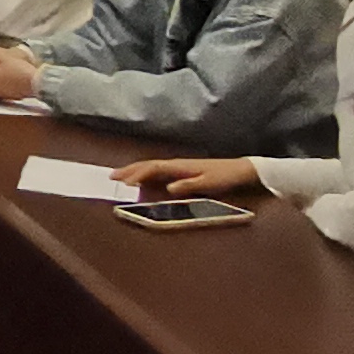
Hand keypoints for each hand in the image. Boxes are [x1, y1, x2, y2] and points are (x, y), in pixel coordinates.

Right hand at [124, 156, 260, 198]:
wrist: (241, 170)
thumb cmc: (225, 177)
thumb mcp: (209, 184)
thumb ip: (189, 186)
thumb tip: (169, 188)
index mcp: (180, 167)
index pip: (154, 169)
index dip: (138, 175)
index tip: (125, 183)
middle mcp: (177, 164)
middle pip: (148, 165)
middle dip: (129, 170)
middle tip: (112, 177)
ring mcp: (179, 167)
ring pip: (151, 167)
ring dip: (135, 170)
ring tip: (120, 175)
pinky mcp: (183, 171)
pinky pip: (158, 171)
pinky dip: (145, 173)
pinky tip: (142, 178)